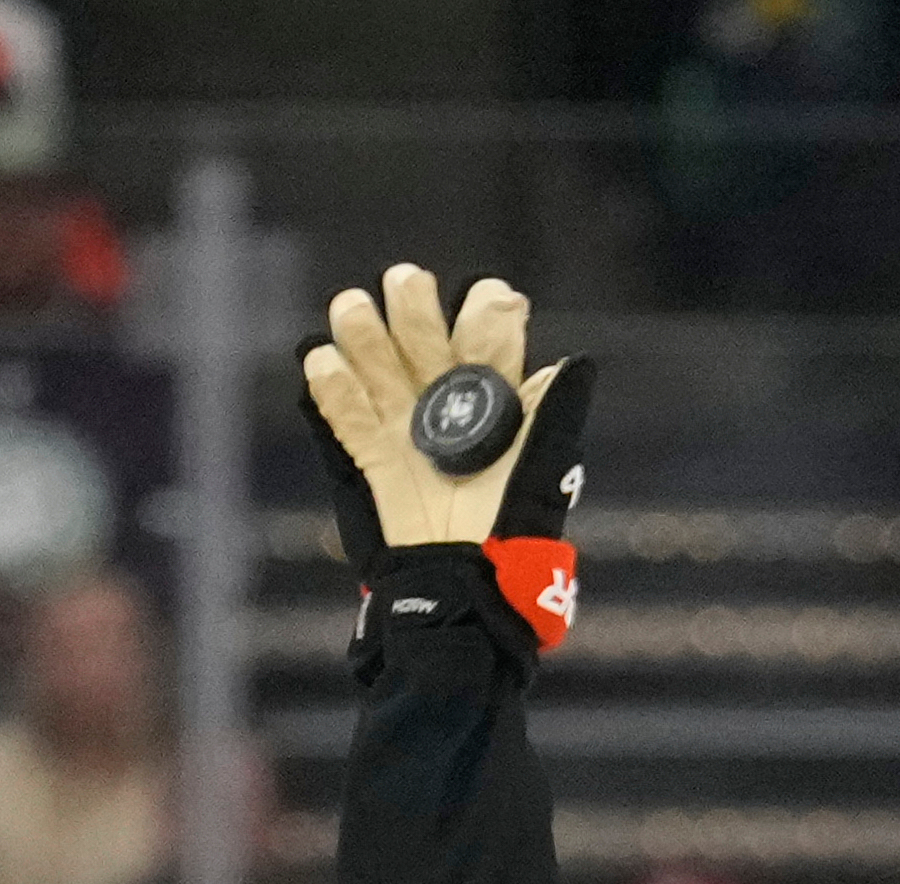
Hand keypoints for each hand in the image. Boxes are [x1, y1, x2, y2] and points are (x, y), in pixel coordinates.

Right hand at [300, 262, 592, 569]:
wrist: (467, 583)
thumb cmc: (513, 526)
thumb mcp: (544, 469)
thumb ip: (555, 414)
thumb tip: (578, 363)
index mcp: (496, 392)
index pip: (489, 327)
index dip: (486, 308)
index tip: (489, 306)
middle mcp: (448, 398)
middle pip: (426, 333)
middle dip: (414, 305)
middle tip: (405, 284)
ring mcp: (407, 426)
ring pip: (381, 365)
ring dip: (363, 332)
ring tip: (351, 307)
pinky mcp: (373, 457)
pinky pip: (348, 417)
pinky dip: (333, 388)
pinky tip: (321, 359)